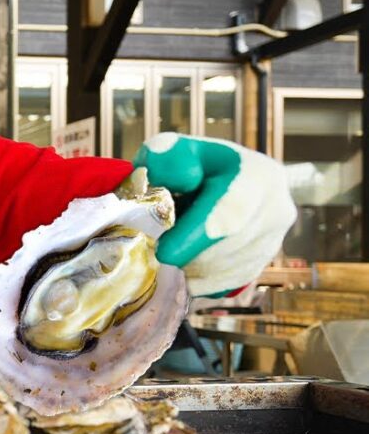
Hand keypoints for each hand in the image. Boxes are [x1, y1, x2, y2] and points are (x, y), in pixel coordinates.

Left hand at [133, 133, 296, 296]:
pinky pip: (234, 281)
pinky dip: (205, 282)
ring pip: (232, 267)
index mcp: (258, 175)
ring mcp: (276, 237)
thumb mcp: (171, 152)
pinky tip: (185, 271)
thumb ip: (166, 155)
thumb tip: (184, 178)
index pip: (232, 211)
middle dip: (190, 256)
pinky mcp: (265, 259)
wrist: (214, 181)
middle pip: (232, 245)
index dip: (197, 236)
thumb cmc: (186, 167)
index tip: (164, 252)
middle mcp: (277, 207)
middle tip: (157, 258)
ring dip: (195, 270)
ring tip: (169, 259)